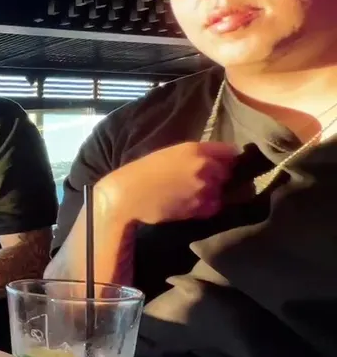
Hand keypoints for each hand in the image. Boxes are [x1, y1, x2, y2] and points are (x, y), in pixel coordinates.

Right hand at [98, 142, 238, 224]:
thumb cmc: (142, 172)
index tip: (223, 163)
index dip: (227, 158)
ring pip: (221, 191)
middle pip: (227, 172)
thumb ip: (193, 155)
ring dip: (212, 193)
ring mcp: (203, 188)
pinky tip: (190, 204)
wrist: (127, 196)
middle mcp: (204, 167)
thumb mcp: (169, 154)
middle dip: (219, 176)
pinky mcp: (199, 207)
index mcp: (195, 149)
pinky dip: (206, 207)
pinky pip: (213, 206)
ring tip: (193, 194)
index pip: (230, 151)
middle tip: (203, 180)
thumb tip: (213, 162)